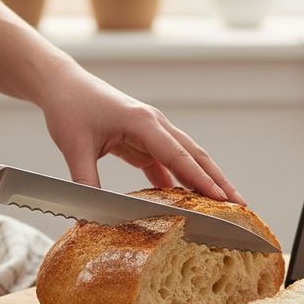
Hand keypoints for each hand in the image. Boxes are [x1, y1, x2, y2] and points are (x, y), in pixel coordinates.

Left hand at [38, 64, 245, 204]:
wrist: (63, 84)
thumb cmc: (71, 107)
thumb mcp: (74, 147)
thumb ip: (85, 183)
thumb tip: (89, 219)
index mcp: (143, 122)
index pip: (180, 156)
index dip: (202, 181)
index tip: (222, 200)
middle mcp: (155, 125)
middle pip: (195, 156)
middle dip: (219, 181)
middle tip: (240, 206)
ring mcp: (151, 132)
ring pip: (186, 158)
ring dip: (205, 181)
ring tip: (223, 205)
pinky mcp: (143, 140)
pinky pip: (168, 163)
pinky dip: (180, 181)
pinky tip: (186, 201)